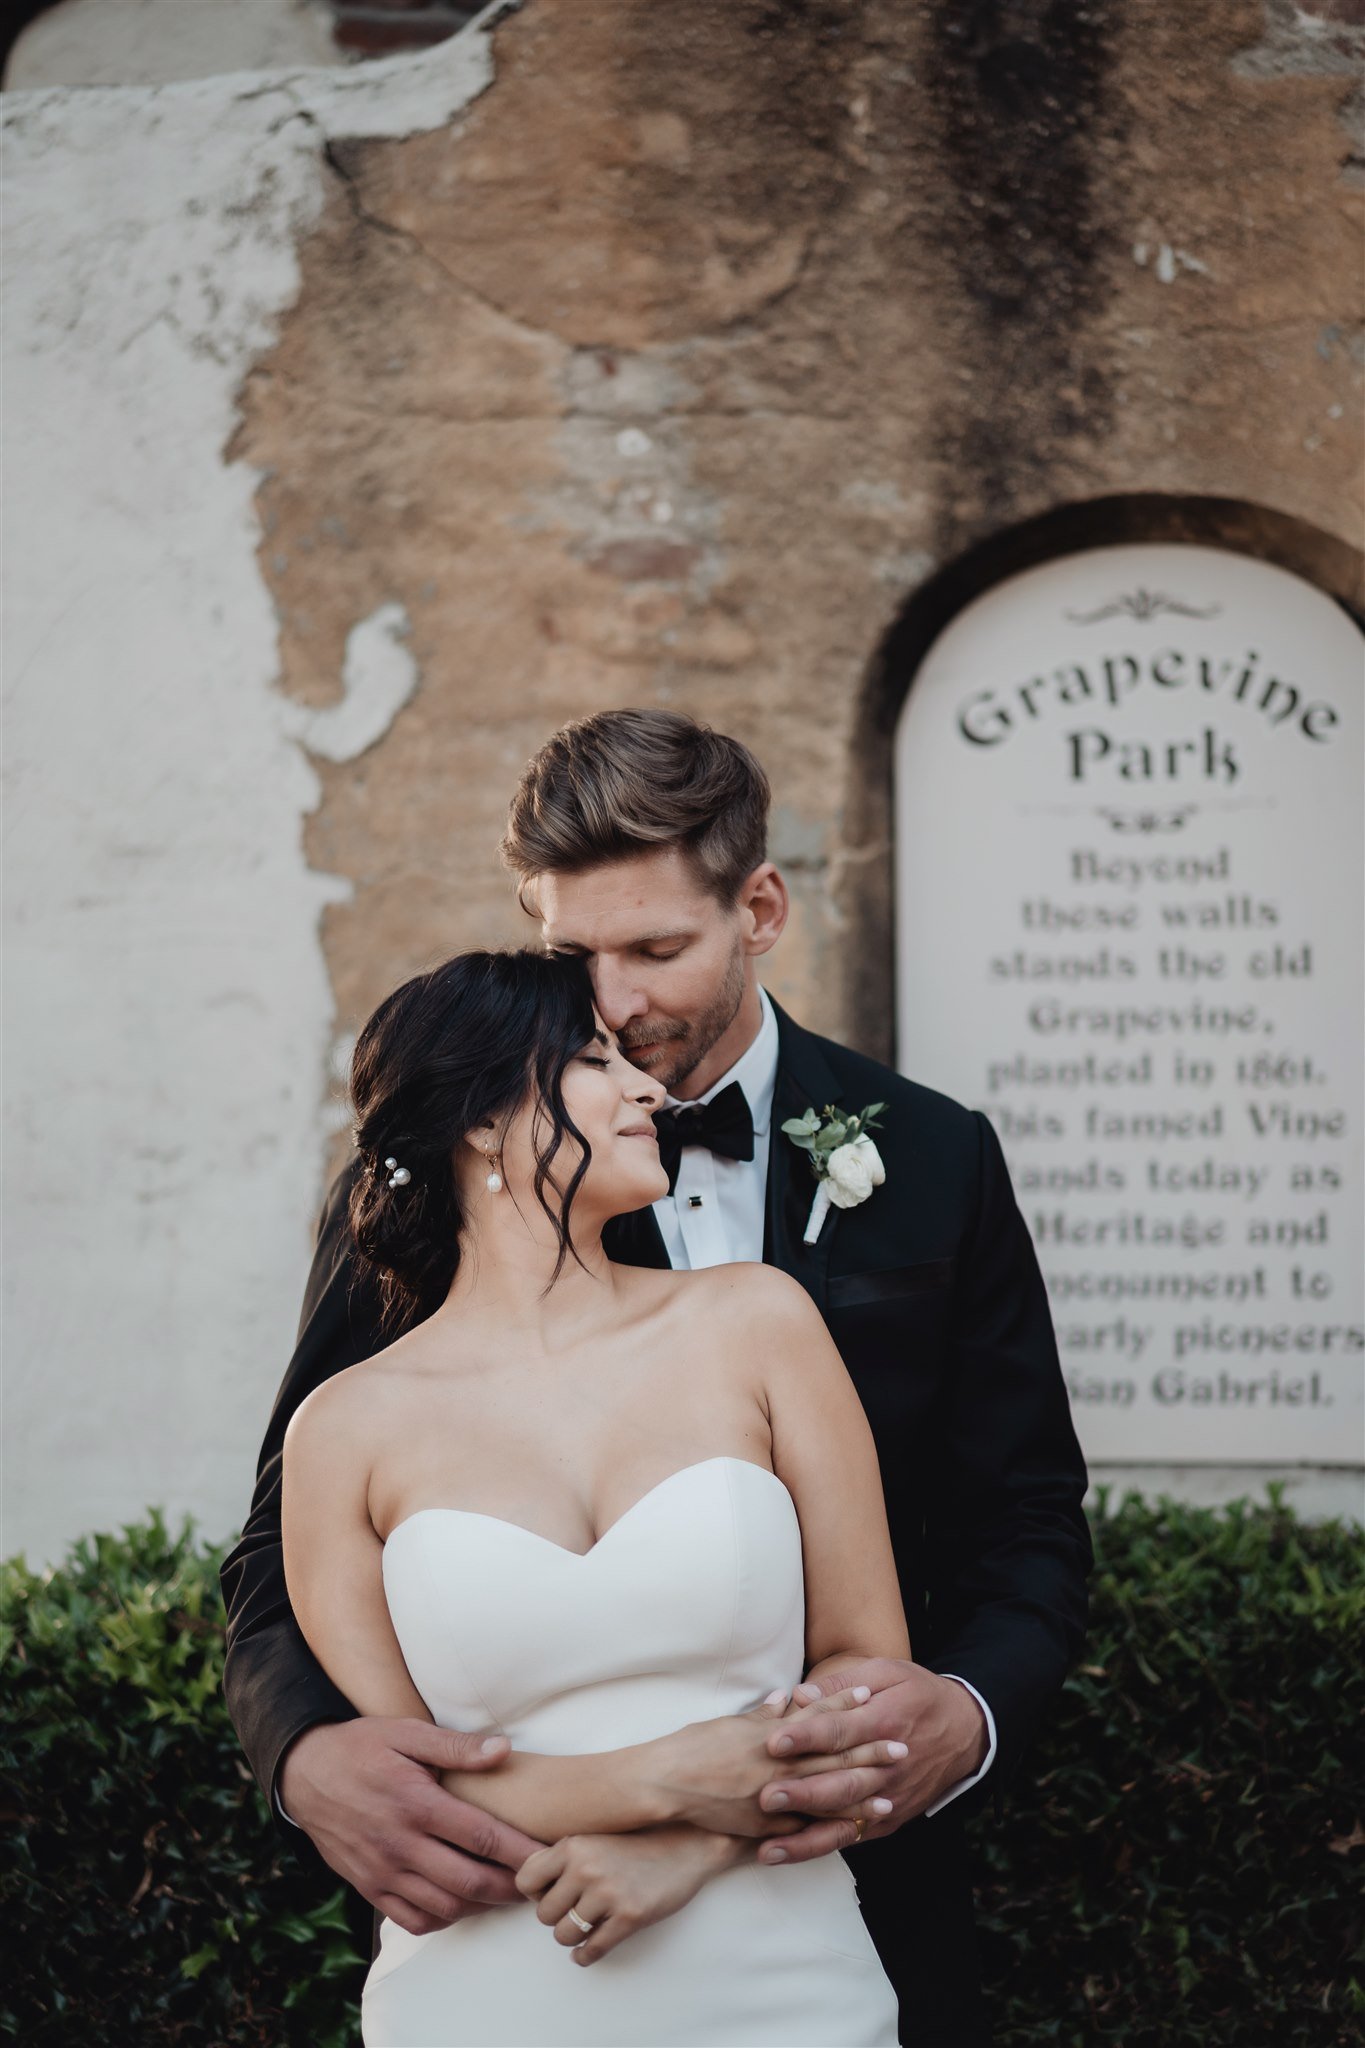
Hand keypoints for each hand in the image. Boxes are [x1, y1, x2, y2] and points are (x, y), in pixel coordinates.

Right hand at [278, 1719, 545, 1934]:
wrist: (304, 1773)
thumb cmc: (361, 1747)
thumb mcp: (406, 1732)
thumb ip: (456, 1746)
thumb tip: (503, 1750)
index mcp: (416, 1803)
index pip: (481, 1836)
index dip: (519, 1851)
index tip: (548, 1856)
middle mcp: (400, 1845)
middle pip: (469, 1882)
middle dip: (510, 1887)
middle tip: (538, 1882)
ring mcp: (383, 1872)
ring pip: (444, 1907)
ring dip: (481, 1906)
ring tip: (507, 1893)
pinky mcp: (369, 1887)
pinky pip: (412, 1919)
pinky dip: (443, 1919)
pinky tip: (461, 1903)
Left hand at [516, 1826, 741, 1965]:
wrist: (687, 1846)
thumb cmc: (636, 1844)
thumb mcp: (595, 1838)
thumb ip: (562, 1856)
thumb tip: (528, 1886)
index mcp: (573, 1845)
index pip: (525, 1880)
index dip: (536, 1892)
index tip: (552, 1893)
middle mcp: (586, 1868)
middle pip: (543, 1914)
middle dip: (557, 1917)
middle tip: (574, 1911)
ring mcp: (609, 1894)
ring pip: (563, 1936)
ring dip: (572, 1937)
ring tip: (585, 1927)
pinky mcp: (629, 1917)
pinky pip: (592, 1950)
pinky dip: (585, 1956)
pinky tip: (588, 1949)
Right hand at [652, 1687, 894, 1836]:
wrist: (666, 1784)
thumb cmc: (692, 1747)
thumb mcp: (730, 1722)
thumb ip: (762, 1715)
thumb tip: (784, 1699)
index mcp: (770, 1734)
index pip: (816, 1717)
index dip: (845, 1707)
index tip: (871, 1697)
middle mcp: (778, 1763)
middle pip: (831, 1756)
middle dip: (868, 1751)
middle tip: (902, 1747)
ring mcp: (774, 1796)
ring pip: (826, 1794)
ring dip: (860, 1793)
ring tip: (890, 1794)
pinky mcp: (765, 1825)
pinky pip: (806, 1829)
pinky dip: (831, 1829)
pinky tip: (853, 1831)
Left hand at [755, 1660, 989, 1866]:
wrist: (966, 1731)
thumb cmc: (919, 1694)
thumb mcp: (888, 1672)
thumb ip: (842, 1685)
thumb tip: (800, 1695)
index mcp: (884, 1722)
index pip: (839, 1731)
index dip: (806, 1736)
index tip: (773, 1741)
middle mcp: (887, 1766)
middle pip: (840, 1782)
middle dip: (802, 1793)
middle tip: (765, 1797)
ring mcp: (890, 1796)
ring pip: (845, 1819)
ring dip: (806, 1836)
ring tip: (769, 1846)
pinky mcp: (891, 1818)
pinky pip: (855, 1835)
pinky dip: (824, 1847)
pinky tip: (792, 1855)